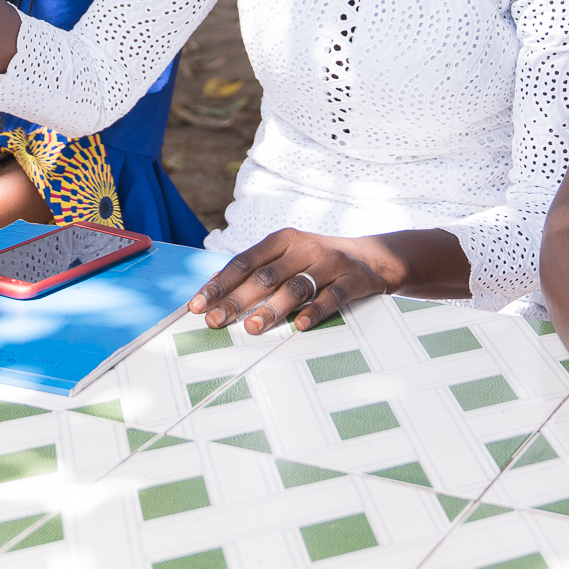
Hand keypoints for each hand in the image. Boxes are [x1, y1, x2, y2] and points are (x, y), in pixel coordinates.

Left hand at [188, 228, 398, 334]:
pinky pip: (332, 296)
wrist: (370, 258)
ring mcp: (330, 262)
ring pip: (296, 286)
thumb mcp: (286, 256)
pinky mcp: (353, 279)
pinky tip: (301, 325)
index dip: (220, 284)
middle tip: (217, 321)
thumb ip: (254, 269)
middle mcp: (304, 247)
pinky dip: (316, 311)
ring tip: (253, 328)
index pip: (244, 261)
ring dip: (272, 309)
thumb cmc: (316, 261)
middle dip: (237, 300)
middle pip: (265, 276)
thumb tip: (212, 285)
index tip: (199, 305)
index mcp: (282, 240)